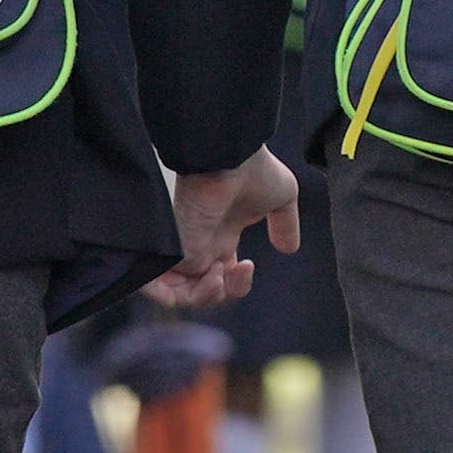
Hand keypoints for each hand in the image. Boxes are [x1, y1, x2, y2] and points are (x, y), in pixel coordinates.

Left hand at [161, 148, 299, 303]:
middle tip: (238, 271)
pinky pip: (163, 288)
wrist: (233, 155)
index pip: (224, 277)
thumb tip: (289, 249)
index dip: (237, 284)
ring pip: (183, 295)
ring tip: (219, 277)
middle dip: (225, 293)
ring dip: (207, 297)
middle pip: (204, 291)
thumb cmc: (255, 169)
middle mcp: (202, 244)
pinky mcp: (174, 248)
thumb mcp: (283, 199)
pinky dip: (178, 296)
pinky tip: (209, 279)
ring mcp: (186, 246)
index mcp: (223, 237)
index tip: (249, 263)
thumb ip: (286, 225)